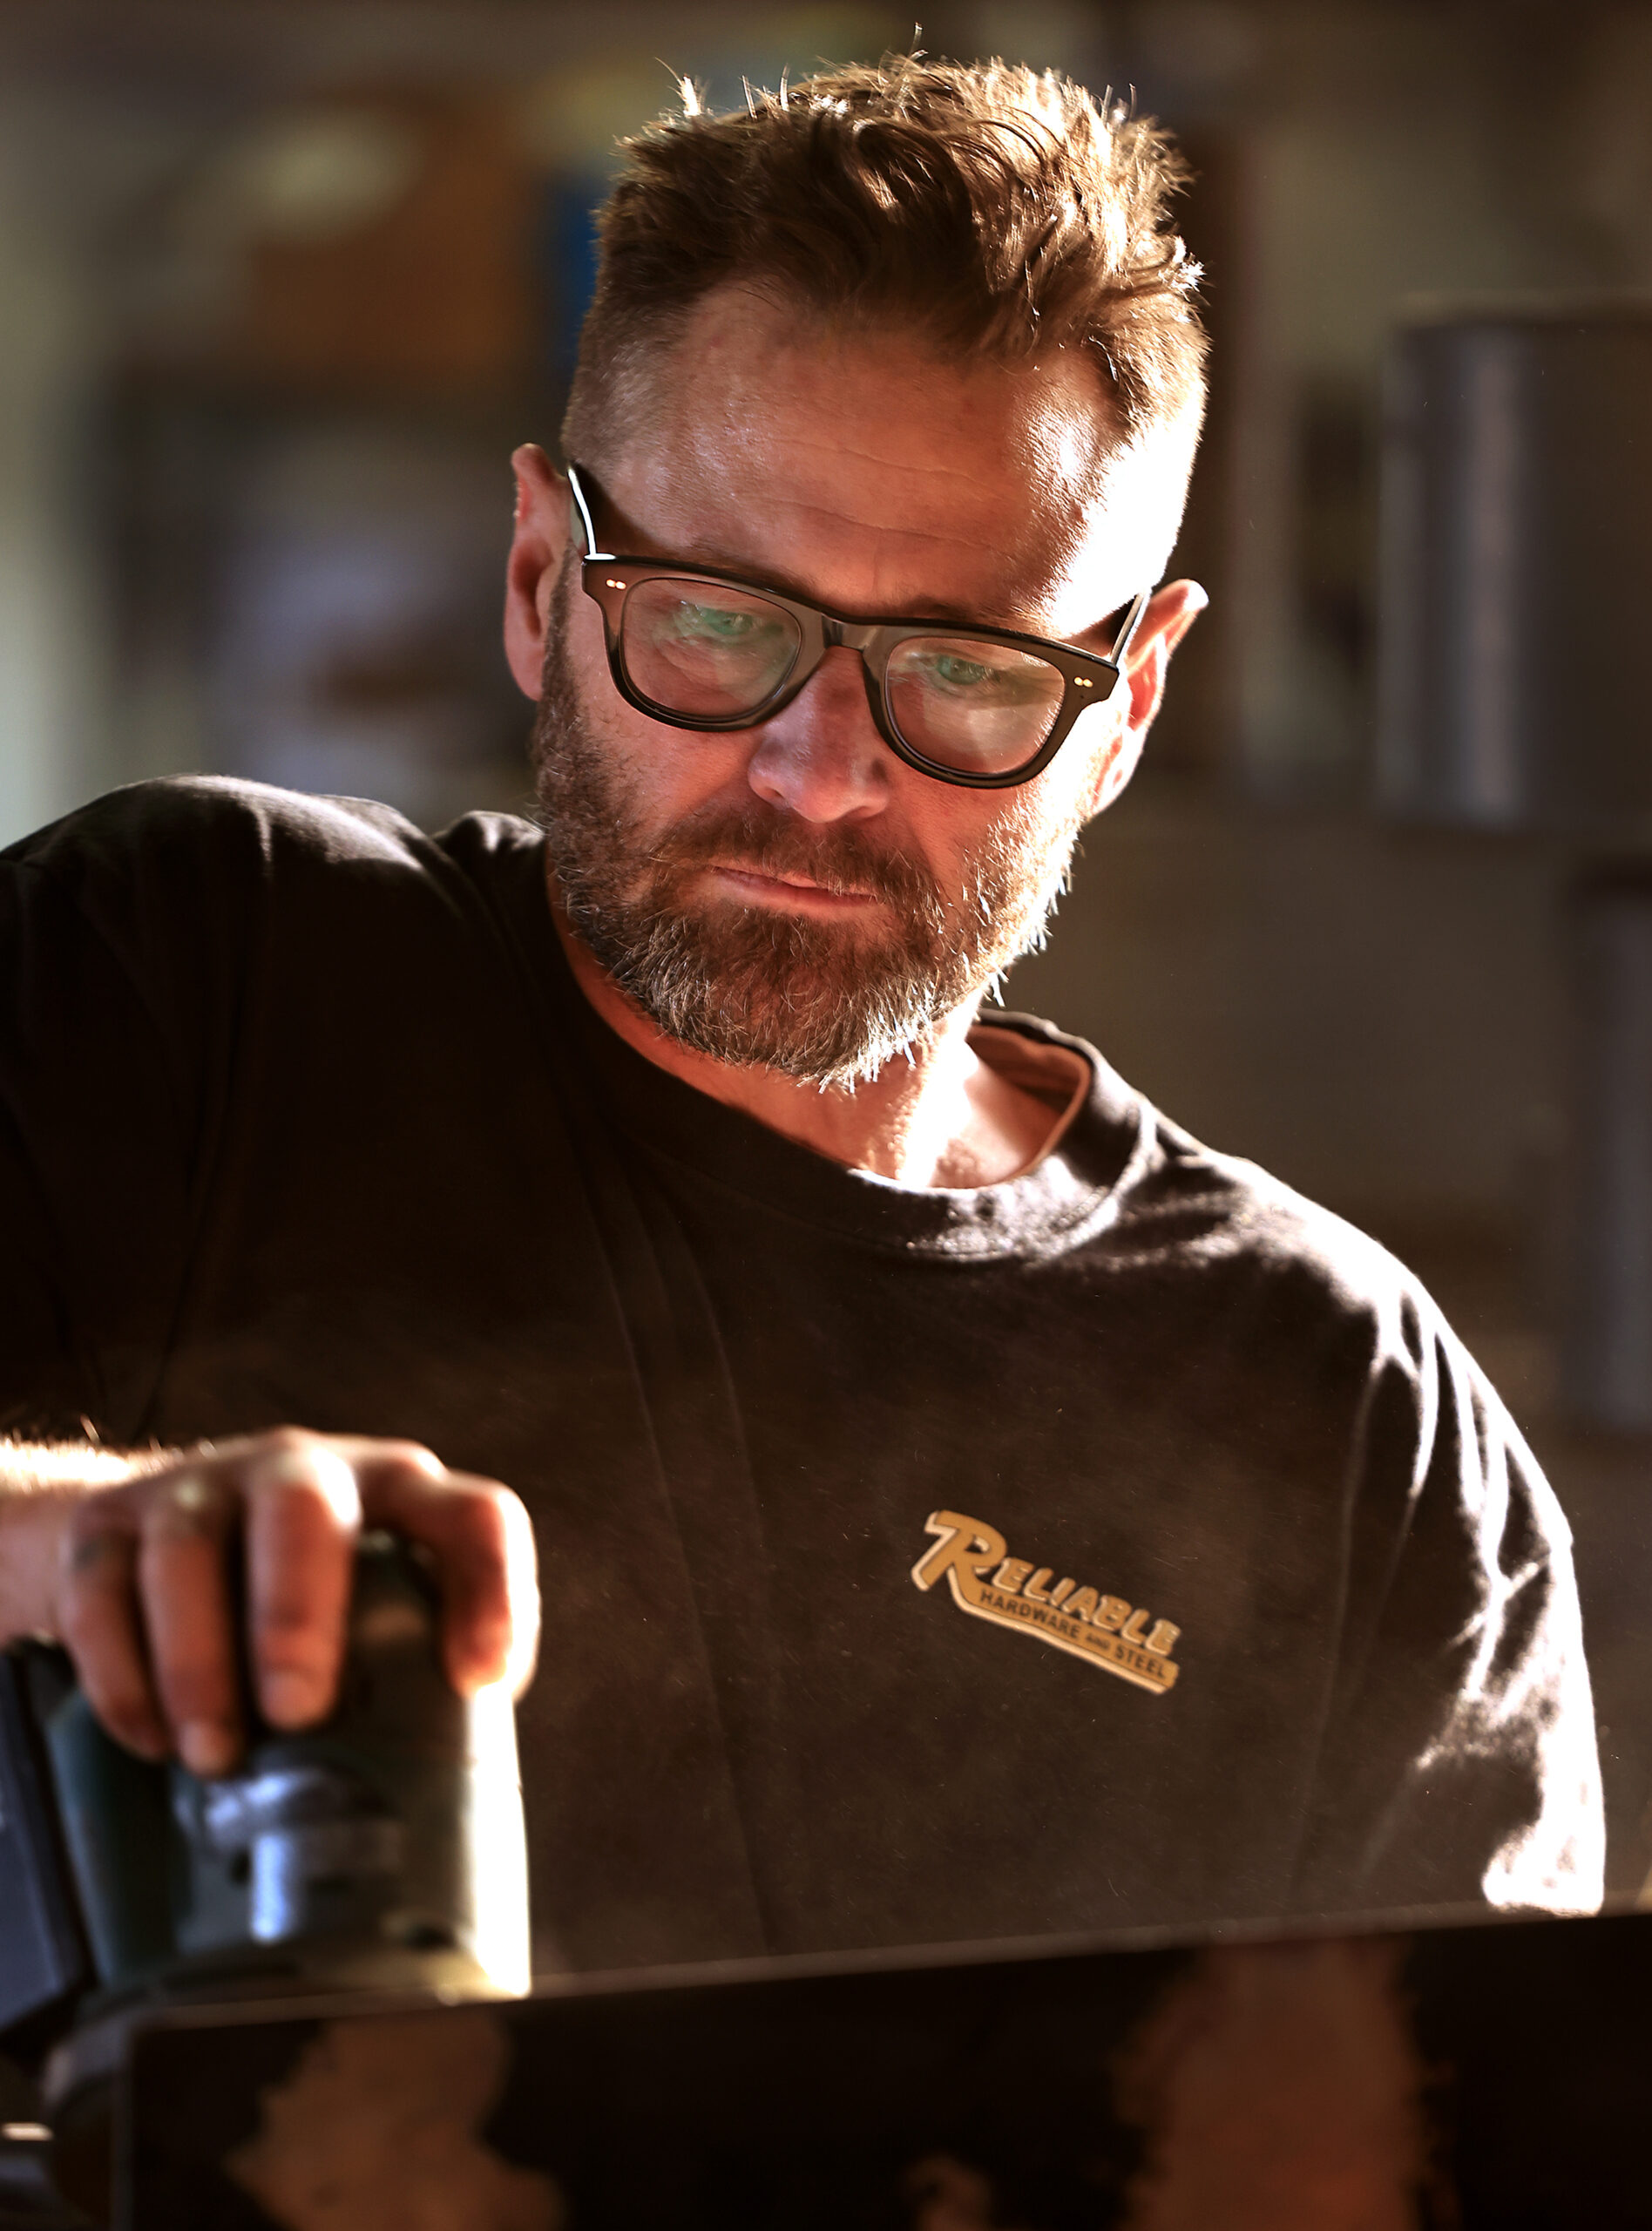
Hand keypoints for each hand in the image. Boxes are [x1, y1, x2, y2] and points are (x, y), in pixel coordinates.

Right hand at [45, 1429, 538, 1776]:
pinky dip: (121, 1675)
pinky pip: (101, 1590)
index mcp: (397, 1497)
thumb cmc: (296, 1606)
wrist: (148, 1544)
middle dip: (297, 1612)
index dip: (491, 1590)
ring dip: (198, 1662)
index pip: (473, 1516)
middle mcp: (301, 1472)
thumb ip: (405, 1684)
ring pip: (188, 1551)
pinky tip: (149, 1741)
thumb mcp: (365, 1620)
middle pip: (306, 1508)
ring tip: (214, 1758)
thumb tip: (432, 1824)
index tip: (476, 1682)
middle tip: (295, 1712)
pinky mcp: (108, 1523)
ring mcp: (198, 1489)